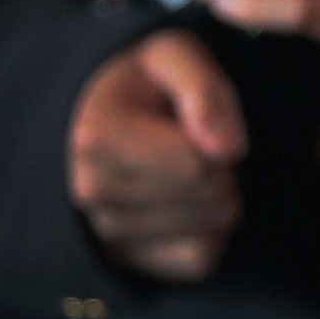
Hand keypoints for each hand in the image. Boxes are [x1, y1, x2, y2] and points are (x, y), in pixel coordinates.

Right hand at [70, 30, 247, 281]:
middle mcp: (92, 191)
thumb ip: (204, 91)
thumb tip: (228, 149)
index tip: (195, 121)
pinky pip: (204, 256)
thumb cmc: (149, 84)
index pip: (197, 162)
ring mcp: (107, 232)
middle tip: (193, 143)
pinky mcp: (132, 261)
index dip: (220, 137)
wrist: (106, 121)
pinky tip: (184, 202)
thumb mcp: (175, 57)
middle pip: (210, 194)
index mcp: (96, 137)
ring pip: (213, 224)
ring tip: (184, 168)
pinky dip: (209, 230)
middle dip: (221, 165)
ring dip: (218, 195)